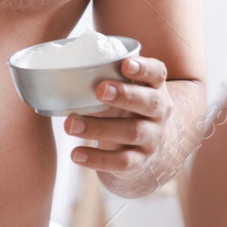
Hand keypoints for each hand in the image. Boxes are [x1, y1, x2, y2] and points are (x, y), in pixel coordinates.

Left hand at [64, 54, 170, 175]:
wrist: (142, 144)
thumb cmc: (125, 107)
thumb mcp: (123, 90)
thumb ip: (105, 80)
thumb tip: (67, 74)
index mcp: (155, 87)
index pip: (157, 73)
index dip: (143, 68)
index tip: (125, 64)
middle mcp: (159, 112)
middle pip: (150, 102)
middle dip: (125, 95)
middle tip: (99, 89)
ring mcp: (152, 138)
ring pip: (132, 132)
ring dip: (100, 128)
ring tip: (71, 124)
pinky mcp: (140, 161)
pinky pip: (121, 162)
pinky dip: (97, 159)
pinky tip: (76, 154)